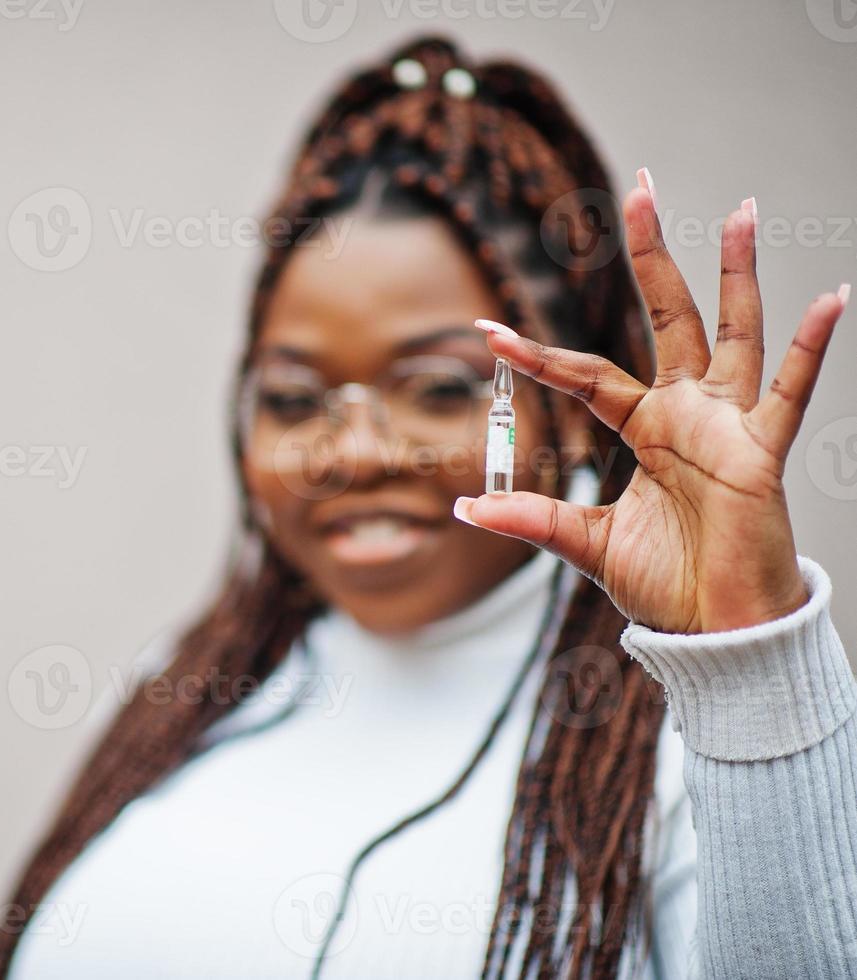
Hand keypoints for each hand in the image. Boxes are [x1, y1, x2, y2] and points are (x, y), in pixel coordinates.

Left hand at [457, 172, 848, 634]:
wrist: (714, 629)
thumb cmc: (664, 582)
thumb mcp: (585, 543)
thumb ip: (533, 518)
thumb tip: (465, 507)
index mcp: (644, 427)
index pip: (585, 373)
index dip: (537, 355)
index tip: (488, 331)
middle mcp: (687, 412)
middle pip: (669, 317)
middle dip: (652, 254)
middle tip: (640, 190)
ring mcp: (727, 425)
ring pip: (734, 332)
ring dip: (734, 273)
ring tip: (738, 210)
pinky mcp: (760, 452)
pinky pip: (790, 392)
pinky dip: (810, 347)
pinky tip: (831, 299)